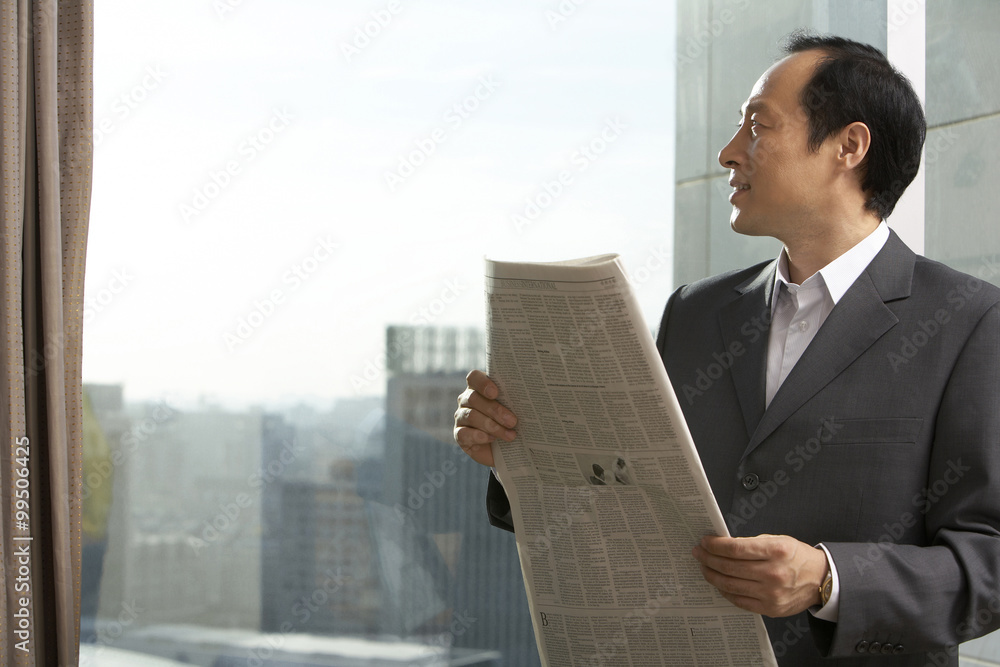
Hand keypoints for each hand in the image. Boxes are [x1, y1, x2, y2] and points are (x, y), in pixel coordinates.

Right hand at [453, 370, 517, 466]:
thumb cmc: (513, 423)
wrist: (508, 449)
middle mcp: (467, 400)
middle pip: (474, 398)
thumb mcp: (516, 410)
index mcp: (479, 387)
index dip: (483, 383)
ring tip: (510, 435)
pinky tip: (492, 439)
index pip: (474, 377)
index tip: (496, 393)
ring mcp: (461, 417)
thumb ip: (515, 400)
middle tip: (513, 421)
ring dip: (492, 426)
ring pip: (471, 416)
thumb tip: (529, 396)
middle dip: (495, 410)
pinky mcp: (459, 435)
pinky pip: (464, 433)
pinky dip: (479, 436)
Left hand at [692, 534, 827, 617]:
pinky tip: (719, 582)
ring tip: (704, 567)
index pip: (735, 548)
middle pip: (729, 567)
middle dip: (708, 558)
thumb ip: (751, 543)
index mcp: (776, 551)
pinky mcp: (770, 608)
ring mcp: (771, 594)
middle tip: (698, 553)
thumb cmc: (796, 556)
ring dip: (712, 575)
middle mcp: (774, 573)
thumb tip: (722, 545)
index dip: (715, 545)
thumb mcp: (777, 540)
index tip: (705, 541)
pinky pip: (739, 600)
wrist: (820, 579)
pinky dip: (725, 591)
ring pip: (730, 585)